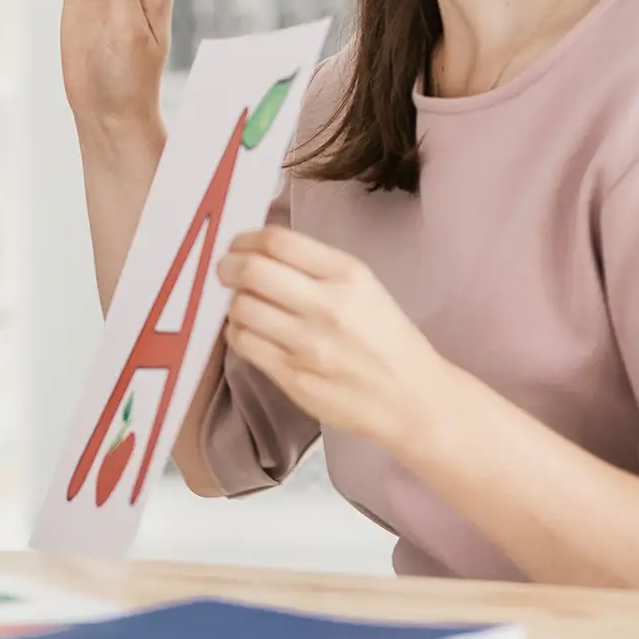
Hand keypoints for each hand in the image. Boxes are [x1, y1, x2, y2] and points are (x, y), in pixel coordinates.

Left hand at [216, 226, 454, 448]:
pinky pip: (243, 343)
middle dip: (228, 266)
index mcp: (348, 275)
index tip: (238, 244)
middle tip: (227, 271)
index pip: (279, 242)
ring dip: (234, 303)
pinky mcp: (293, 377)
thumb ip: (314, 266)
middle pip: (251, 271)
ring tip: (246, 306)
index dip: (246, 239)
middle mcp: (327, 306)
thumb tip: (257, 248)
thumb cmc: (386, 338)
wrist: (412, 399)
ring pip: (241, 308)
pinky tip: (252, 332)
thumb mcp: (364, 288)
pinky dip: (238, 332)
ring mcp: (308, 345)